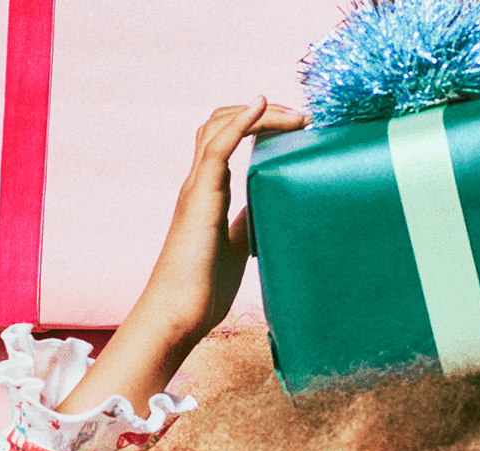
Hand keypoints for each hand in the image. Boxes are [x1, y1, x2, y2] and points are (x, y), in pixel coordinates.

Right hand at [136, 98, 311, 341]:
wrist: (179, 314)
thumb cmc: (203, 287)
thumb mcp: (237, 245)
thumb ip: (247, 221)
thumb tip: (269, 205)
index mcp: (206, 192)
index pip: (224, 138)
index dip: (254, 122)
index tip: (293, 125)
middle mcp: (198, 183)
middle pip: (219, 124)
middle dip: (260, 112)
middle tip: (300, 118)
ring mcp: (197, 188)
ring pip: (218, 128)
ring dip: (258, 113)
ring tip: (295, 115)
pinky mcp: (200, 199)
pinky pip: (217, 149)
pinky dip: (240, 122)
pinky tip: (262, 106)